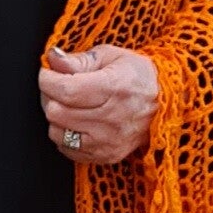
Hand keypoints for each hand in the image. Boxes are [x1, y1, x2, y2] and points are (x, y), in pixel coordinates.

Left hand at [39, 43, 158, 166]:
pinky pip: (66, 149)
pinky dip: (65, 134)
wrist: (165, 104)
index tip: (48, 73)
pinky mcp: (106, 155)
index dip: (47, 80)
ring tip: (69, 105)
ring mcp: (109, 141)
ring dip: (57, 117)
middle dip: (50, 96)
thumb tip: (52, 58)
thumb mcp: (110, 57)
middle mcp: (112, 119)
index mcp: (114, 88)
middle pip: (57, 112)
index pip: (66, 90)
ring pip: (57, 132)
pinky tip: (77, 122)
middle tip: (58, 87)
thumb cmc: (137, 76)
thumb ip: (78, 60)